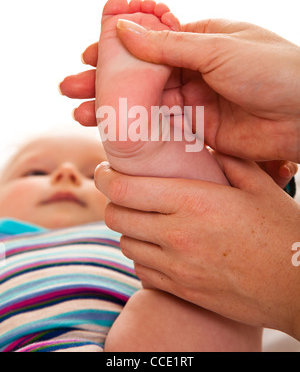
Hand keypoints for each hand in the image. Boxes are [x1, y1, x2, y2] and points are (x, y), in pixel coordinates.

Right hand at [60, 20, 299, 162]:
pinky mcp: (198, 130)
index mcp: (199, 42)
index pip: (147, 43)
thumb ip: (167, 45)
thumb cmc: (273, 69)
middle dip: (104, 82)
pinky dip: (136, 131)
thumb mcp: (216, 48)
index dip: (115, 50)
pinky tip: (110, 132)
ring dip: (112, 108)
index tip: (86, 56)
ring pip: (144, 104)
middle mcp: (193, 71)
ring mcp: (194, 102)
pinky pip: (160, 129)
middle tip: (70, 89)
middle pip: (139, 76)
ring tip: (80, 113)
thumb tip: (123, 29)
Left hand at [94, 156, 299, 338]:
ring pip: (125, 244)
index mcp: (193, 202)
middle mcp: (176, 235)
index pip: (125, 188)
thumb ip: (226, 160)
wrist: (296, 286)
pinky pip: (140, 270)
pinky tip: (157, 246)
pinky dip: (140, 254)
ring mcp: (176, 266)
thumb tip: (203, 147)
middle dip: (112, 201)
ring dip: (127, 228)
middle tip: (123, 192)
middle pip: (116, 216)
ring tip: (142, 218)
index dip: (106, 177)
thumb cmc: (281, 232)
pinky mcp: (180, 289)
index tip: (106, 171)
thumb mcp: (257, 185)